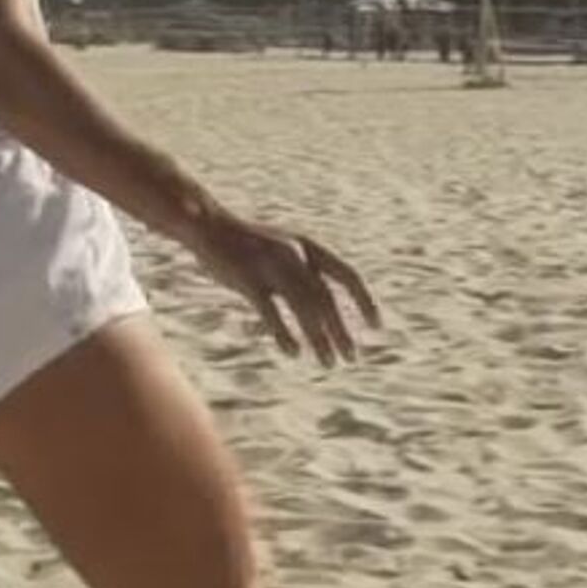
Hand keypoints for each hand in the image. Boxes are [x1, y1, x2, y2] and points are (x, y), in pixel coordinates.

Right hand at [189, 207, 379, 365]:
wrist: (207, 224)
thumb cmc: (248, 244)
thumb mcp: (283, 250)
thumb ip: (304, 273)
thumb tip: (328, 311)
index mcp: (308, 246)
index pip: (347, 274)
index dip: (366, 300)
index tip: (378, 326)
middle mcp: (294, 254)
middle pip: (327, 298)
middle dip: (342, 330)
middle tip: (352, 357)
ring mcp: (270, 266)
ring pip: (303, 308)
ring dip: (319, 338)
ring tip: (328, 363)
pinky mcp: (247, 280)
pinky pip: (270, 311)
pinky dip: (284, 333)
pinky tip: (293, 353)